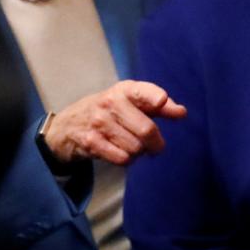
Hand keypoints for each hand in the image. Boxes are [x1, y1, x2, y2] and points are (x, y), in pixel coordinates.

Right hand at [43, 80, 187, 165]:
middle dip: (156, 143)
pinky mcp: (91, 142)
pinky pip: (122, 158)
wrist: (68, 124)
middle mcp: (110, 103)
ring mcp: (99, 123)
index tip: (161, 102)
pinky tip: (121, 151)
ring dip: (139, 152)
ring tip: (132, 145)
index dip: (155, 97)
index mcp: (124, 90)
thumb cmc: (111, 111)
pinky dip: (127, 160)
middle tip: (156, 146)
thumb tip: (182, 112)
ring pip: (136, 148)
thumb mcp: (132, 101)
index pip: (142, 91)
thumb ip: (159, 106)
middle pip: (146, 130)